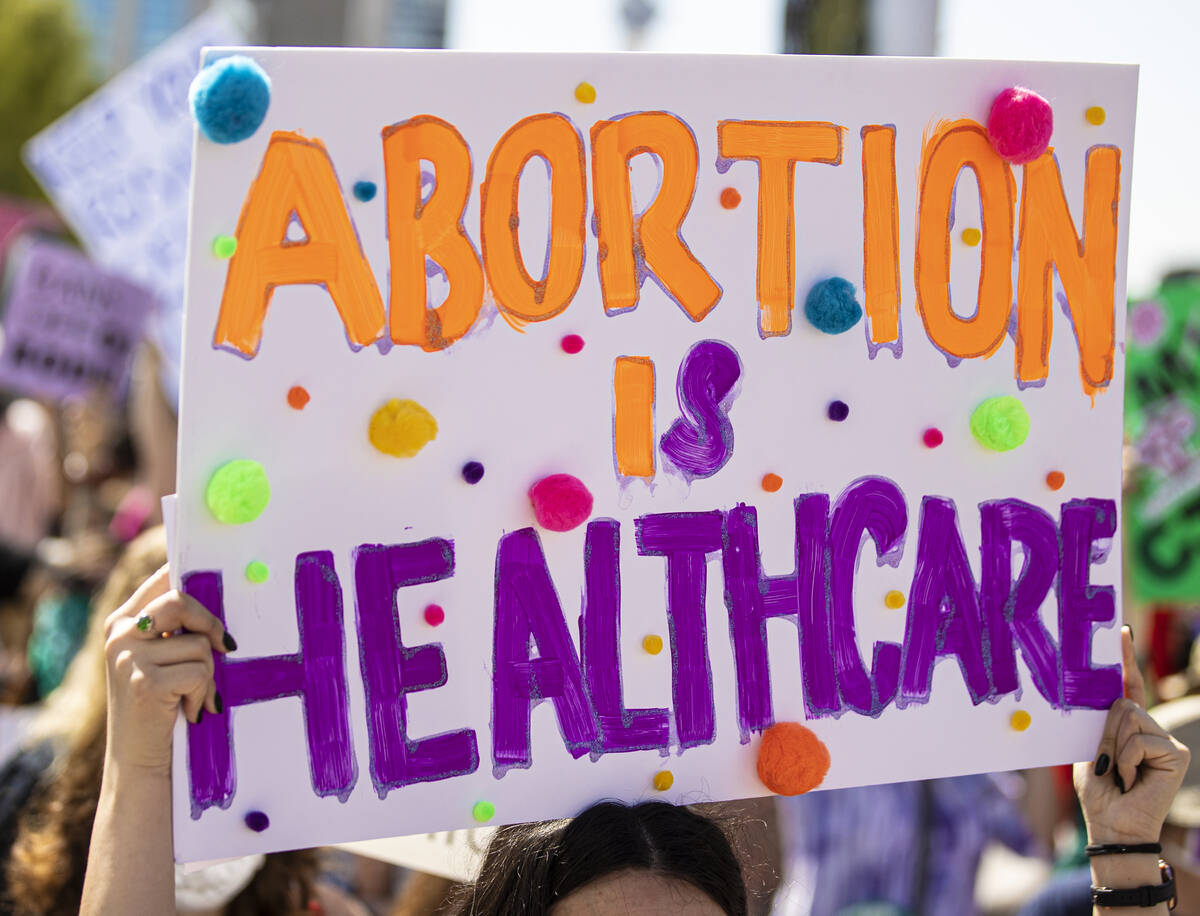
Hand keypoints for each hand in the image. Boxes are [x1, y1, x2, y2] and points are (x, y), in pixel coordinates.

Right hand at [103, 565, 231, 775]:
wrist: (138, 763)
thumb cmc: (160, 708)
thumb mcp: (160, 660)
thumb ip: (176, 628)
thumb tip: (221, 594)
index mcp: (122, 621)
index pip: (162, 578)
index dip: (193, 578)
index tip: (220, 581)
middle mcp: (120, 634)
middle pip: (181, 600)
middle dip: (211, 624)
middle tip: (225, 646)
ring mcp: (128, 657)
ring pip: (199, 643)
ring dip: (208, 674)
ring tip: (192, 696)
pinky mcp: (145, 682)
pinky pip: (200, 672)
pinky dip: (204, 694)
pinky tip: (189, 711)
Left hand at [1074, 626, 1190, 843]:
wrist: (1112, 824)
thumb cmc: (1098, 792)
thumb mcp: (1090, 750)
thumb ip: (1100, 724)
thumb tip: (1107, 696)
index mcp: (1127, 725)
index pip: (1129, 686)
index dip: (1126, 659)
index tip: (1123, 631)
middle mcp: (1150, 727)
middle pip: (1122, 702)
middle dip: (1106, 732)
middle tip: (1107, 763)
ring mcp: (1166, 740)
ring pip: (1130, 717)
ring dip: (1114, 747)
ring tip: (1119, 773)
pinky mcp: (1176, 753)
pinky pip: (1139, 739)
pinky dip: (1125, 759)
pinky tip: (1130, 779)